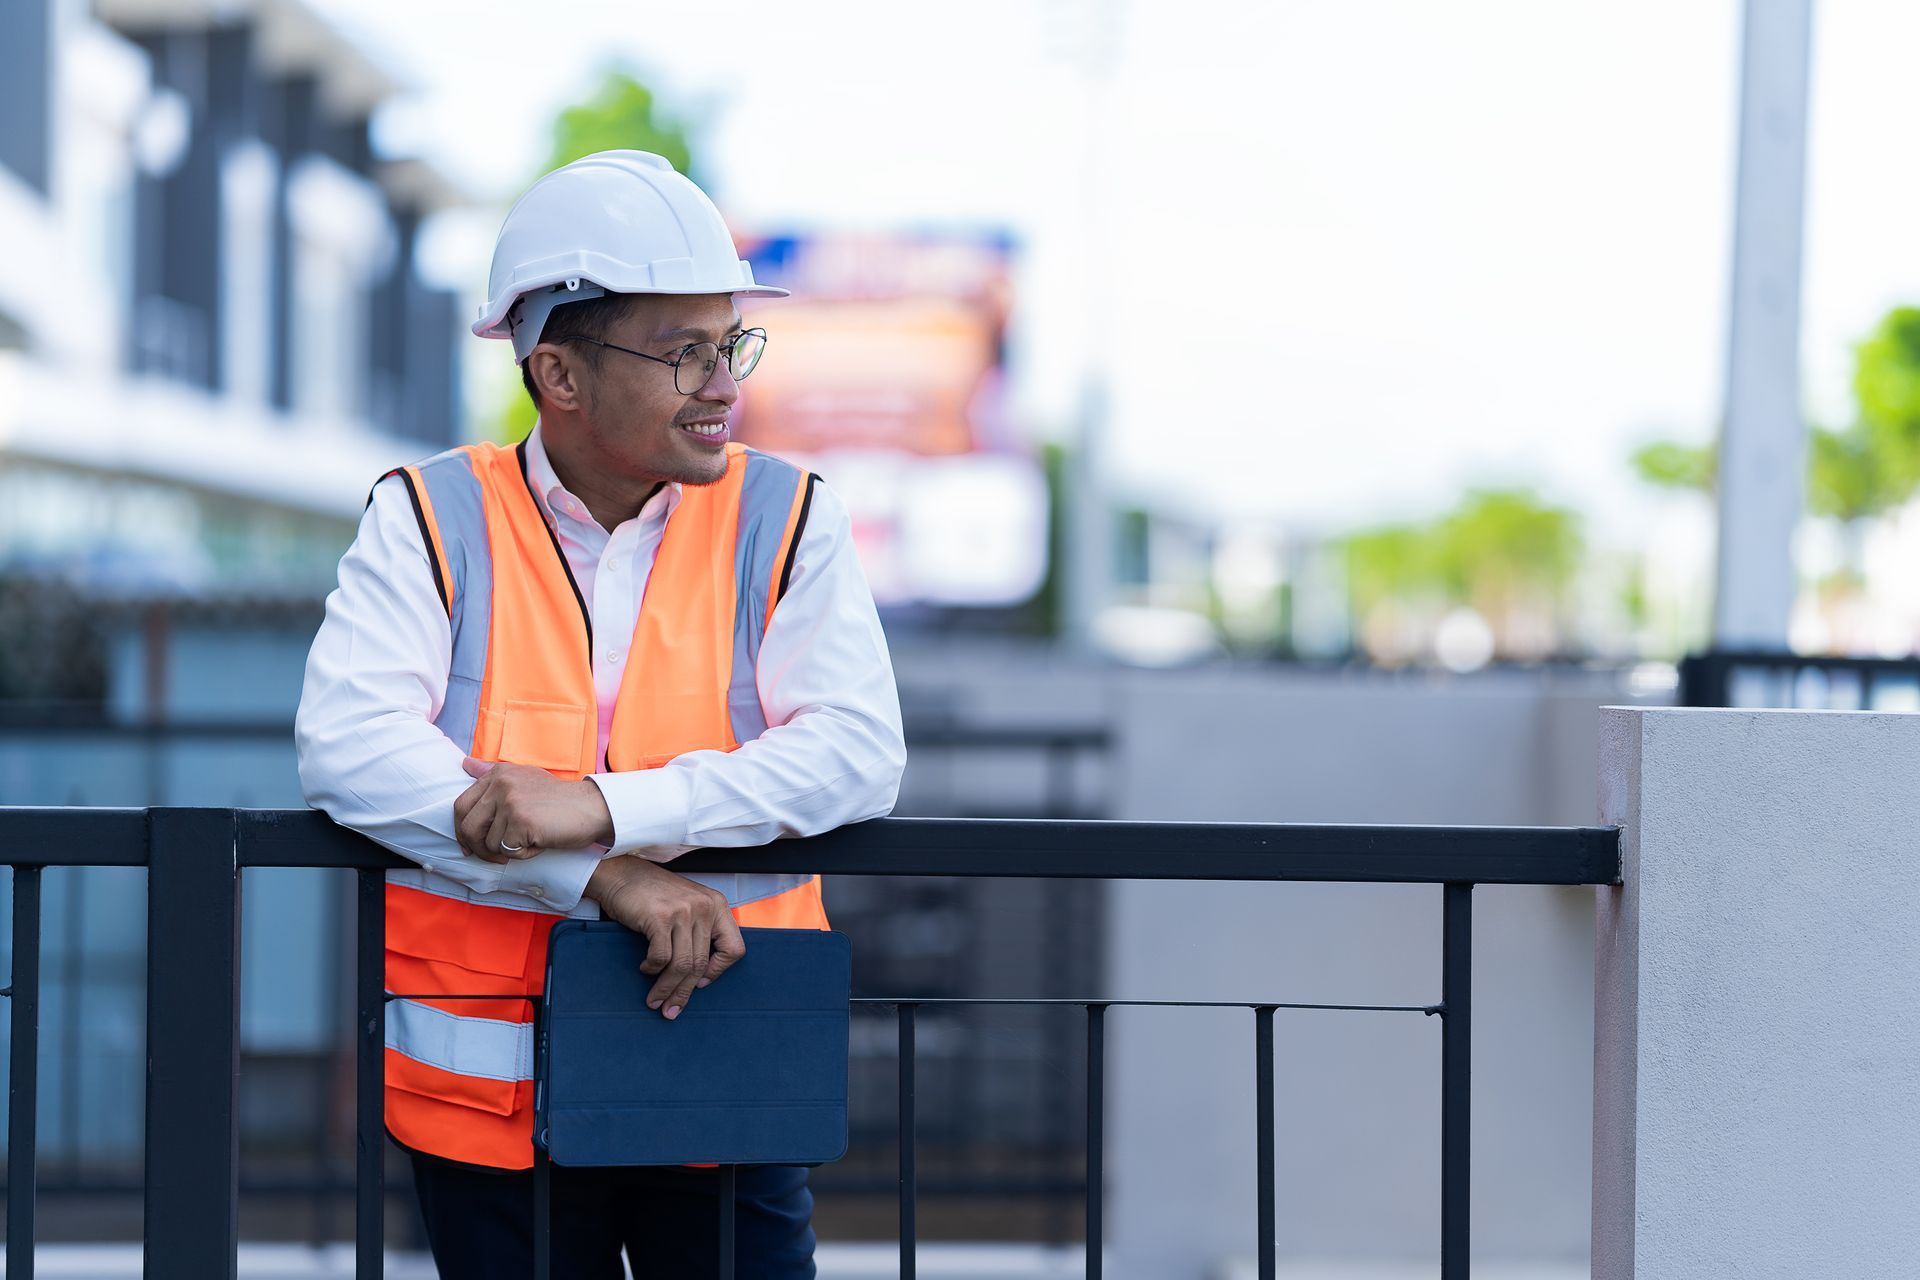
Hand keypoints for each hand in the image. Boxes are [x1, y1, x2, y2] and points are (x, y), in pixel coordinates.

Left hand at [454, 757, 615, 863]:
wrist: (593, 807)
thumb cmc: (558, 799)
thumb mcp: (524, 778)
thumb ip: (493, 773)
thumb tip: (465, 764)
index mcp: (498, 773)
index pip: (461, 806)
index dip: (463, 830)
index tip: (472, 845)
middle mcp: (501, 784)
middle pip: (468, 827)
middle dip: (478, 847)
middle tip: (494, 856)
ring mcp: (511, 802)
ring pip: (489, 843)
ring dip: (507, 851)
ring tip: (530, 840)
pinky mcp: (522, 821)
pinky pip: (508, 851)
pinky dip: (523, 854)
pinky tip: (540, 842)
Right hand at [584, 858, 745, 1019]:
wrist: (621, 874)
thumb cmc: (653, 895)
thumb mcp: (688, 906)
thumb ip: (700, 931)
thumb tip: (701, 976)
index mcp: (717, 904)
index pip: (734, 948)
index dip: (718, 971)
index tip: (701, 983)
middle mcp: (705, 907)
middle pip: (702, 963)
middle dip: (685, 992)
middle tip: (671, 1009)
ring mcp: (683, 911)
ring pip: (682, 964)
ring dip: (667, 988)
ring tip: (656, 1000)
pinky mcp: (660, 917)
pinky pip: (661, 957)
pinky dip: (652, 968)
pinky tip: (645, 967)